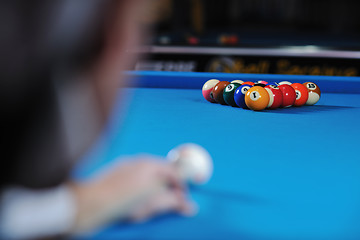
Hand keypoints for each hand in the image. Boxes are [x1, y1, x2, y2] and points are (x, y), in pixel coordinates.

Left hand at [69, 155, 196, 232]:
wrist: (90, 204)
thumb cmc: (122, 202)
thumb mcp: (152, 204)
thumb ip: (173, 202)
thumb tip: (189, 206)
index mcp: (149, 164)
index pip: (174, 171)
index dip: (181, 186)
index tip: (183, 199)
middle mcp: (138, 161)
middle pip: (161, 174)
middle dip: (165, 190)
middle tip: (162, 205)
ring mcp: (126, 167)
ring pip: (147, 179)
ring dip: (151, 193)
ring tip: (143, 208)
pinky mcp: (116, 175)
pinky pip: (135, 182)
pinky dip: (139, 192)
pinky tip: (132, 205)